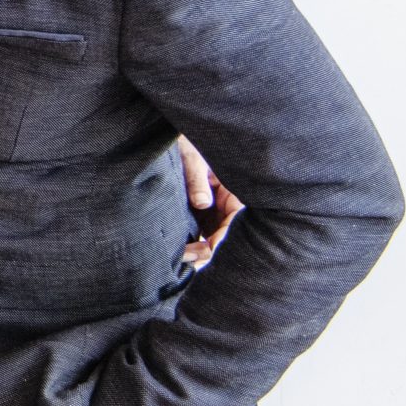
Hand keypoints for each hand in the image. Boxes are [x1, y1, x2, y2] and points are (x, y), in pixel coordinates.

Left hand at [178, 137, 242, 267]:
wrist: (169, 143)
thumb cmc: (188, 147)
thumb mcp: (194, 160)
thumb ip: (197, 181)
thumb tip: (202, 203)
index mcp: (235, 194)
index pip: (236, 224)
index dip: (222, 241)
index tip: (205, 251)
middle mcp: (229, 208)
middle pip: (227, 238)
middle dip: (210, 253)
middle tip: (190, 262)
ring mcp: (216, 214)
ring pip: (213, 241)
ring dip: (200, 253)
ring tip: (182, 261)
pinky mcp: (202, 216)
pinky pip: (202, 236)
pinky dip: (193, 247)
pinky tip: (180, 255)